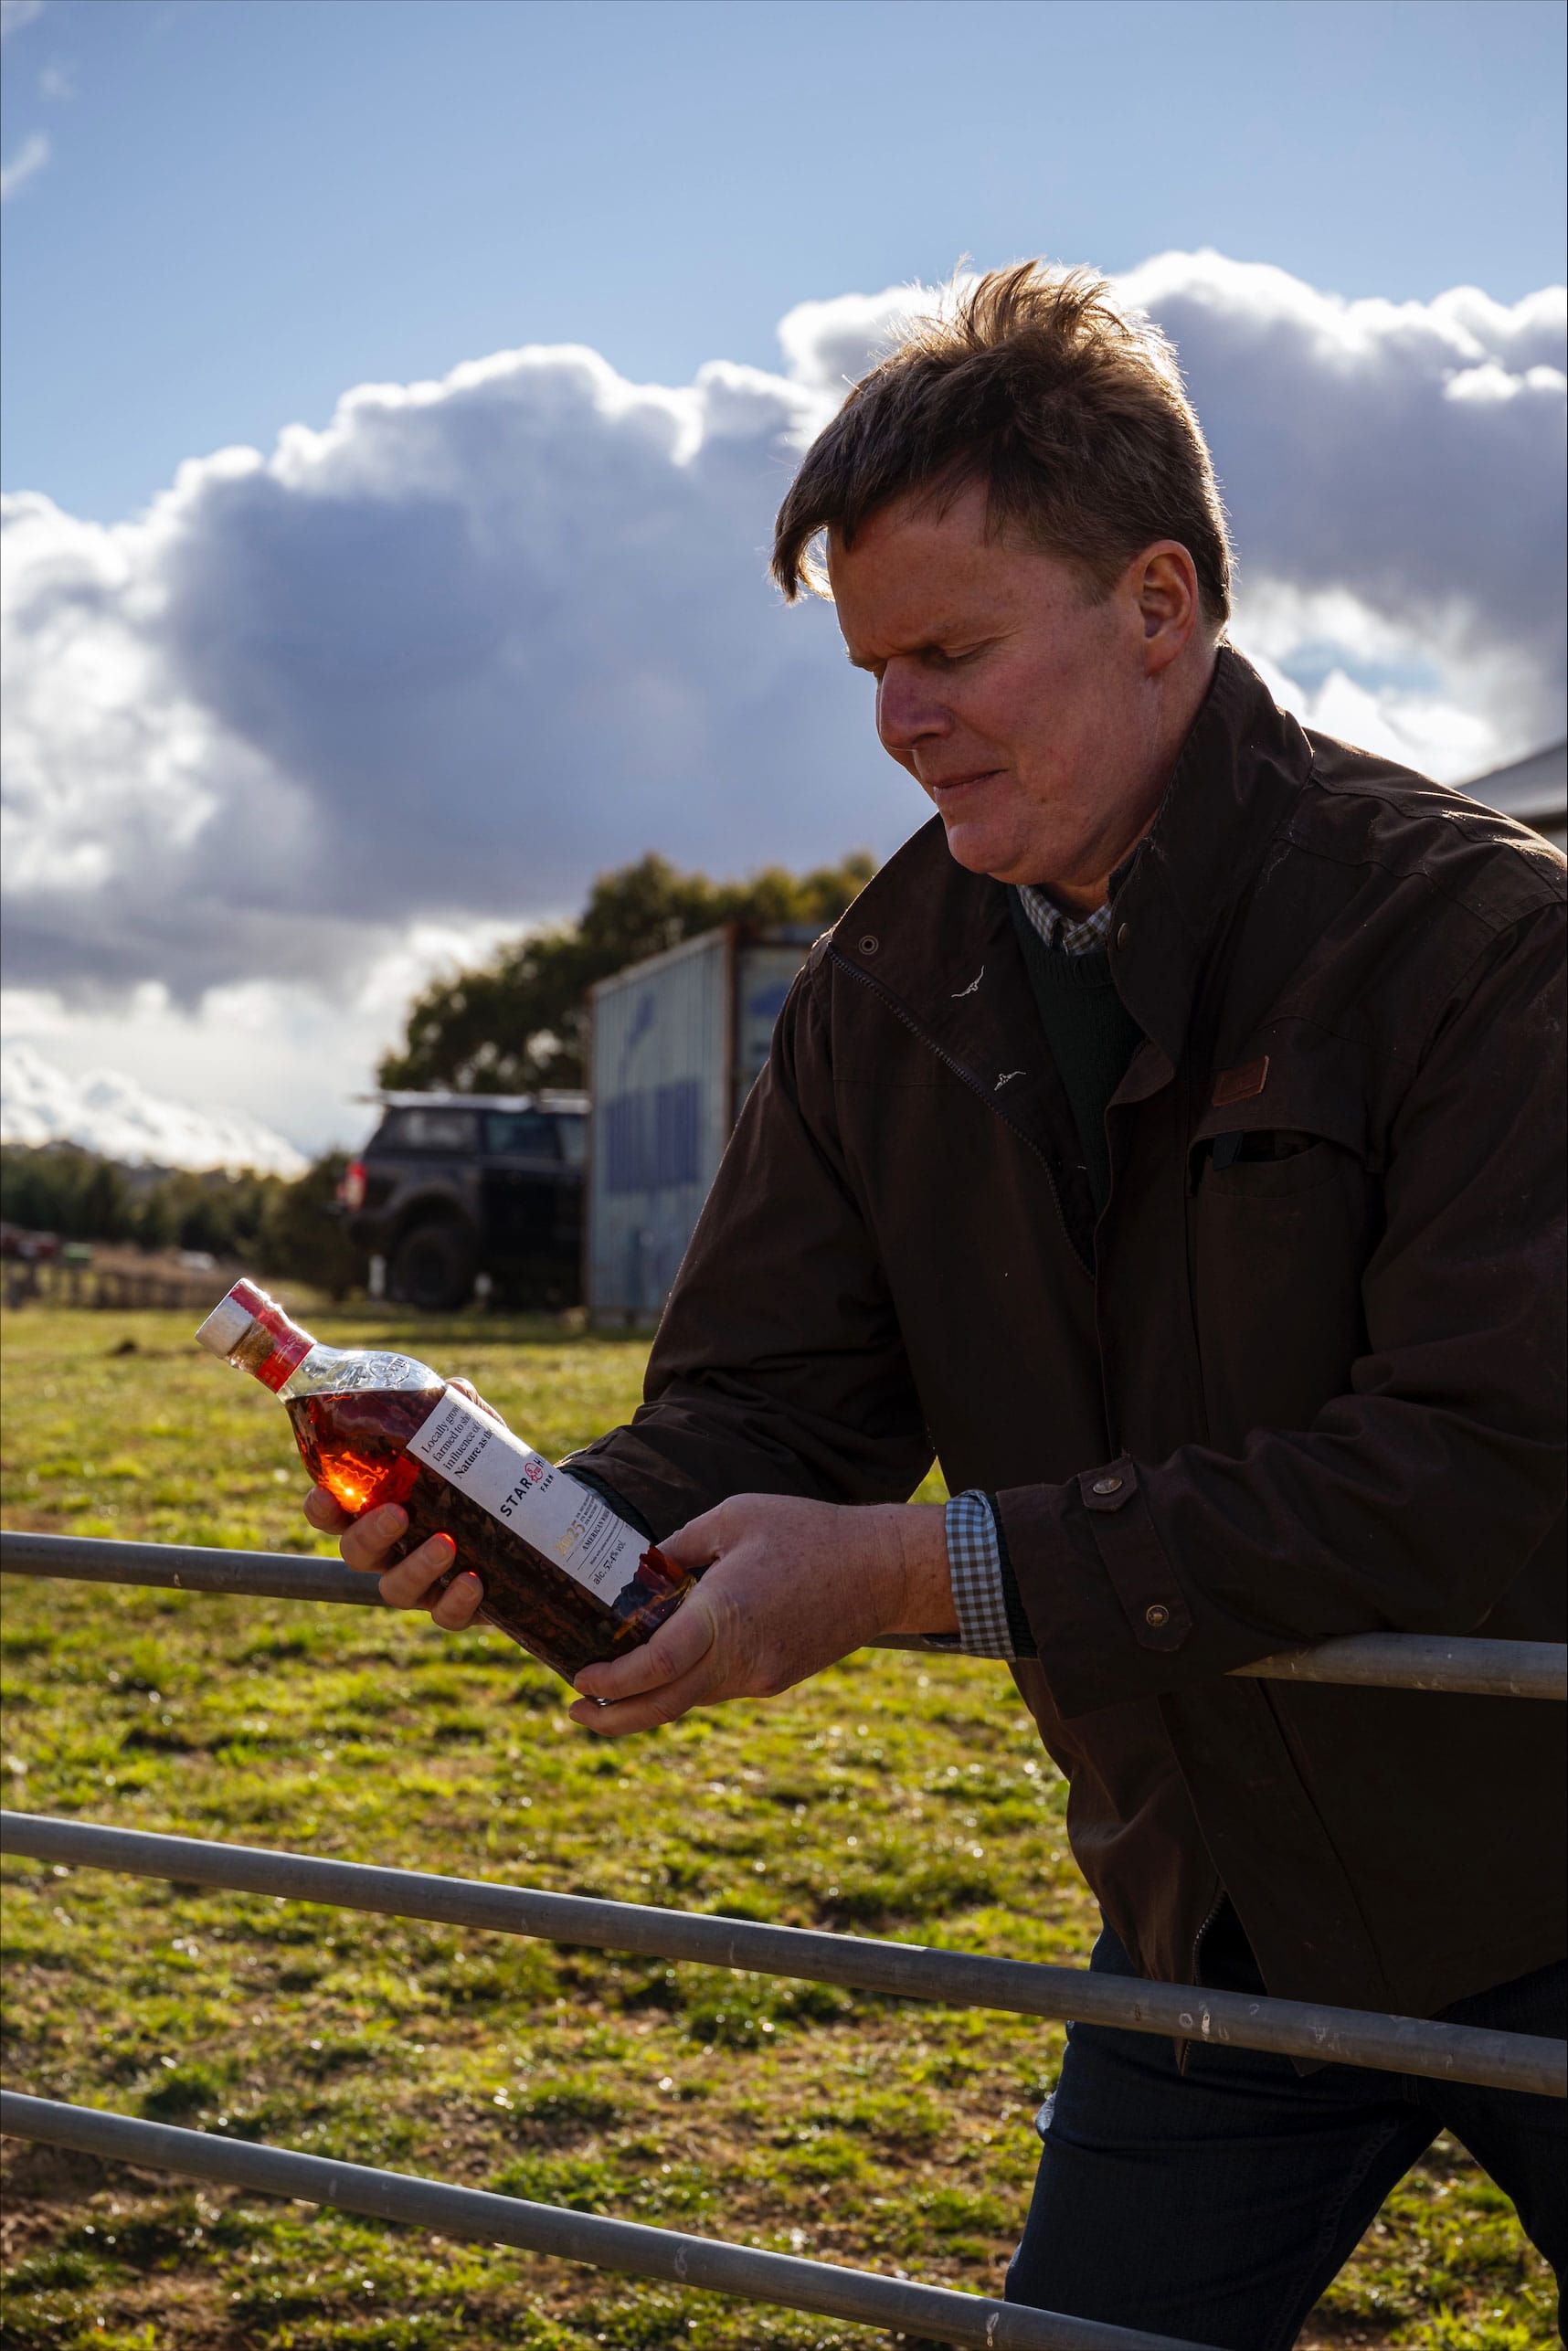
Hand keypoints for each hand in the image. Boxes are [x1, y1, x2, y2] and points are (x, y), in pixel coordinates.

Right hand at [299, 1376, 496, 1630]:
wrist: (534, 1521)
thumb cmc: (484, 1475)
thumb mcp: (475, 1441)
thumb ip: (460, 1415)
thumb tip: (455, 1391)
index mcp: (380, 1506)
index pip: (334, 1513)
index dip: (321, 1509)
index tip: (324, 1496)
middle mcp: (392, 1549)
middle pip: (356, 1554)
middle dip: (370, 1536)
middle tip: (399, 1513)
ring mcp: (423, 1581)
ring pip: (396, 1589)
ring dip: (416, 1568)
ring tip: (448, 1542)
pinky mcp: (456, 1605)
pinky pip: (445, 1616)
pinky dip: (455, 1602)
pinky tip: (474, 1580)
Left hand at [568, 1493, 953, 1737]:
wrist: (881, 1570)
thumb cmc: (806, 1532)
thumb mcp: (733, 1517)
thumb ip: (679, 1548)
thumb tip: (641, 1572)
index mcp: (723, 1614)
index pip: (652, 1668)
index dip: (609, 1681)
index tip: (579, 1679)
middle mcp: (739, 1659)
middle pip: (662, 1707)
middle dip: (611, 1717)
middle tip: (576, 1711)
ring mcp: (759, 1676)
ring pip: (688, 1700)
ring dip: (647, 1699)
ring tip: (612, 1682)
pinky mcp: (774, 1680)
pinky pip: (716, 1688)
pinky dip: (685, 1683)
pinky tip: (671, 1661)